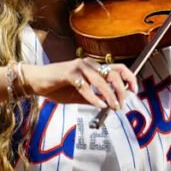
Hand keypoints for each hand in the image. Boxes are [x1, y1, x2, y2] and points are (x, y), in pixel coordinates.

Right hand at [22, 59, 137, 109]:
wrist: (36, 81)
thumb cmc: (57, 87)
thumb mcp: (80, 94)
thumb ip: (94, 97)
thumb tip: (110, 105)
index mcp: (93, 67)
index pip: (118, 68)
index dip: (129, 78)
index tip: (134, 90)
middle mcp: (88, 64)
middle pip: (113, 73)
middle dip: (121, 90)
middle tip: (122, 104)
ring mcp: (78, 67)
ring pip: (101, 80)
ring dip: (110, 95)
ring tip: (113, 106)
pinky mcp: (68, 73)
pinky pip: (85, 86)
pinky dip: (94, 97)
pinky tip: (98, 105)